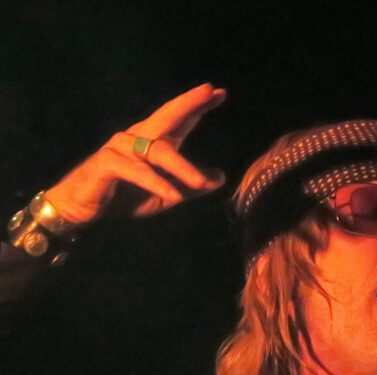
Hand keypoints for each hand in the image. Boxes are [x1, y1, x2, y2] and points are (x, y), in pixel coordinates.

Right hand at [45, 83, 226, 224]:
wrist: (83, 208)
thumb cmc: (125, 196)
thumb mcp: (166, 195)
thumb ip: (191, 187)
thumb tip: (220, 177)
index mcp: (154, 142)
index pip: (179, 120)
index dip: (198, 106)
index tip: (221, 93)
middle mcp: (138, 138)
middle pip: (166, 116)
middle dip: (188, 103)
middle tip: (209, 91)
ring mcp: (122, 148)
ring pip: (157, 151)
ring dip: (180, 167)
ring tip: (200, 182)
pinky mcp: (107, 163)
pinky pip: (136, 171)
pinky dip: (155, 183)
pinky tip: (172, 195)